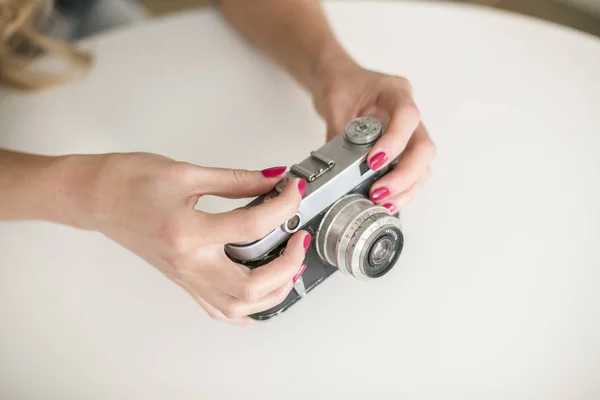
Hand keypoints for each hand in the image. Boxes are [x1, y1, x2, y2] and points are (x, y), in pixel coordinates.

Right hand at [60, 153, 308, 326]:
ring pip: (237, 307)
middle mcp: (188, 263)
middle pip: (250, 286)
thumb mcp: (186, 172)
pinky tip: (261, 297)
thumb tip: (272, 179)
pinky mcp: (183, 280)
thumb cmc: (129, 182)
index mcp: (188, 231)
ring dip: (273, 292)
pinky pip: (218, 310)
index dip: (283, 206)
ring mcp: (186, 277)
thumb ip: (236, 180)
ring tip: (289, 266)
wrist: (97, 197)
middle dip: (287, 264)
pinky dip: (246, 310)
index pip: (251, 225)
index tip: (294, 190)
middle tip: (299, 238)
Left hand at [312, 59, 435, 211]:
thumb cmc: (342, 86)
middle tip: (379, 192)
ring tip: (382, 202)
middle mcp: (410, 114)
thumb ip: (338, 133)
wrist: (341, 83)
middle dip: (404, 174)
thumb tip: (336, 169)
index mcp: (396, 91)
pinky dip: (402, 190)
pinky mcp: (404, 151)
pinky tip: (387, 202)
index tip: (373, 162)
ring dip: (406, 188)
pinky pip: (412, 174)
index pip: (407, 116)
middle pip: (423, 147)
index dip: (395, 142)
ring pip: (423, 165)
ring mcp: (411, 134)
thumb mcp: (334, 103)